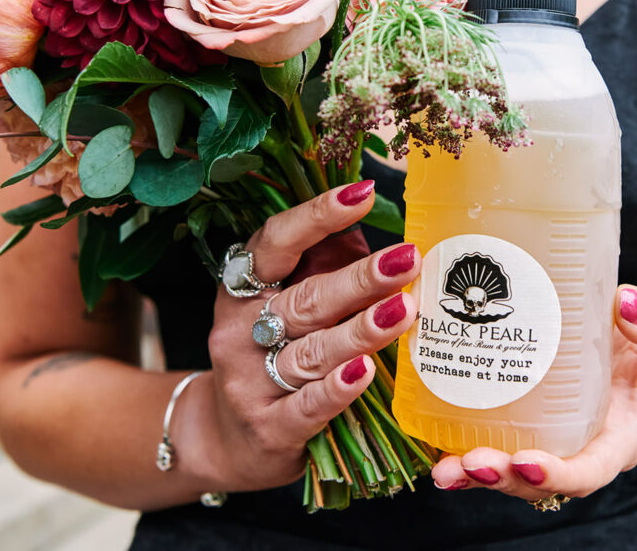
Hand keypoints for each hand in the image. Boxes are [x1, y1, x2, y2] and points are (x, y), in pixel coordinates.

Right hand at [185, 181, 421, 492]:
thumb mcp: (289, 307)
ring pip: (311, 352)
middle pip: (304, 299)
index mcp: (243, 290)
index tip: (363, 194)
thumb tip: (390, 238)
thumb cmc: (274, 357)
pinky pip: (307, 406)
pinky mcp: (269, 428)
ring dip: (360, 330)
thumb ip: (327, 270)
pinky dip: (338, 389)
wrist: (230, 441)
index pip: (276, 243)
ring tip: (403, 311)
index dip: (317, 216)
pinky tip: (366, 371)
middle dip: (359, 278)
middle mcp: (240, 331)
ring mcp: (250, 382)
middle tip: (406, 260)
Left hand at [430, 286, 636, 499]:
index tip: (526, 463)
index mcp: (617, 440)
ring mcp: (544, 436)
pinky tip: (431, 435)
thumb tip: (627, 304)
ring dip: (471, 471)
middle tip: (470, 463)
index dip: (557, 475)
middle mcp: (576, 447)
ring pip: (505, 467)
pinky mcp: (518, 415)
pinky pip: (487, 435)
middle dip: (500, 477)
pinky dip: (458, 441)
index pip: (587, 471)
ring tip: (443, 468)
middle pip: (535, 480)